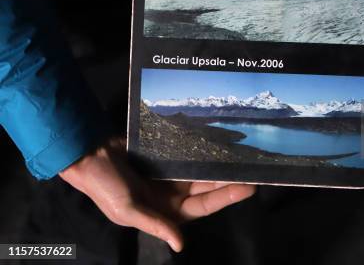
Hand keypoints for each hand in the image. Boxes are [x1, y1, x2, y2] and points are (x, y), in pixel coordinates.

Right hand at [59, 138, 255, 251]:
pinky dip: (203, 148)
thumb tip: (179, 244)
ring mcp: (170, 173)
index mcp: (165, 211)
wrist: (89, 154)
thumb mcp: (127, 210)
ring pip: (202, 169)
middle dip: (228, 179)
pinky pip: (190, 152)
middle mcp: (172, 193)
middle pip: (207, 186)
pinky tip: (219, 141)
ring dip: (219, 163)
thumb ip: (155, 225)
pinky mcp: (166, 154)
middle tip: (253, 167)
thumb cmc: (106, 187)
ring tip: (241, 154)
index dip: (226, 198)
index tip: (248, 187)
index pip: (203, 206)